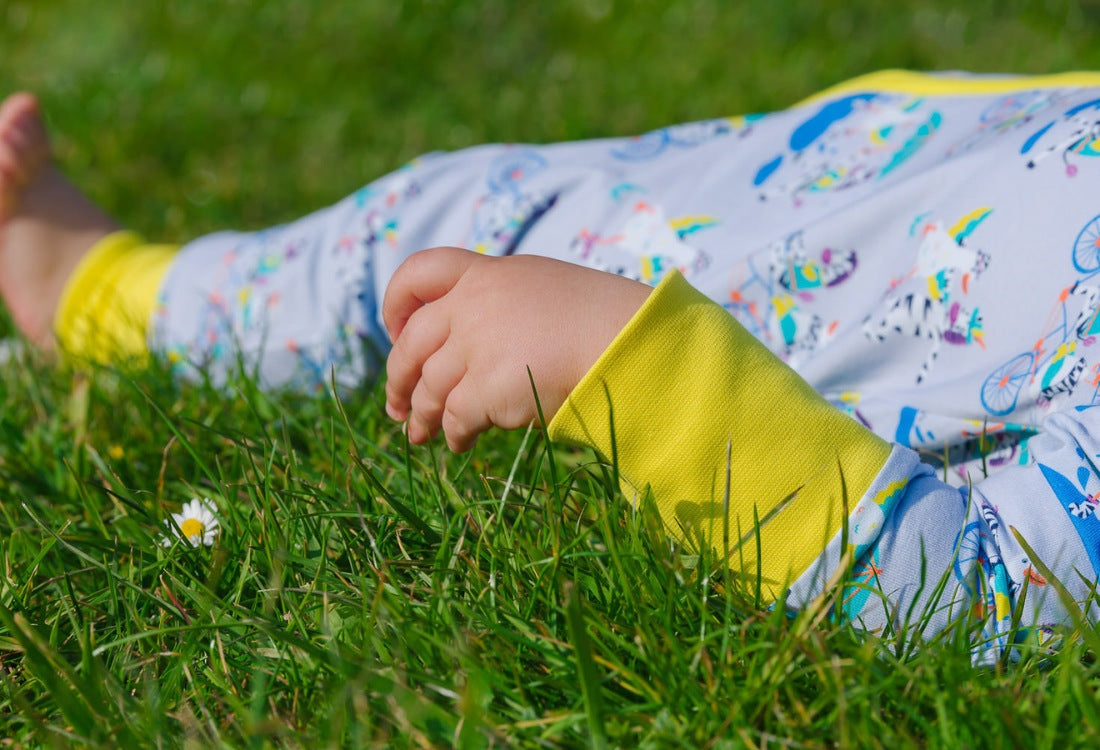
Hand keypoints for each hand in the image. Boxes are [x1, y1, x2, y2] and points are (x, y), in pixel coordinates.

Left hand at [383, 247, 650, 450]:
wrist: (631, 342)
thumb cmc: (601, 319)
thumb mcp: (544, 288)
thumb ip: (500, 301)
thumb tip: (469, 341)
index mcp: (488, 273)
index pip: (420, 270)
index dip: (397, 302)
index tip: (398, 331)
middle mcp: (474, 304)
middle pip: (411, 342)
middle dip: (397, 377)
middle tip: (396, 404)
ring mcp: (477, 345)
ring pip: (428, 386)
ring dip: (421, 415)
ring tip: (419, 435)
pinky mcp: (487, 387)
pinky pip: (454, 417)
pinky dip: (453, 434)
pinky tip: (459, 444)